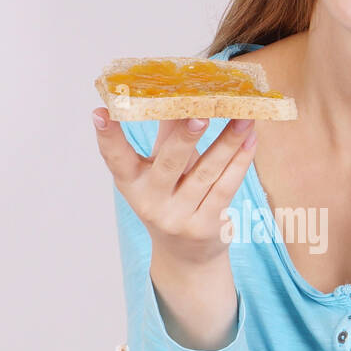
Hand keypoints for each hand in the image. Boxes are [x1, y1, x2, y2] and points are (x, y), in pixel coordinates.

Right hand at [92, 110, 257, 268]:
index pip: (115, 159)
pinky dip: (240, 161)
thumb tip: (179, 92)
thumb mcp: (157, 173)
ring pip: (206, 174)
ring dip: (227, 143)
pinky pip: (226, 188)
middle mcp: (151, 203)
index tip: (100, 111)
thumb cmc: (170, 200)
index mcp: (132, 185)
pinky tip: (250, 139)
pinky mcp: (207, 226)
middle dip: (185, 137)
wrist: (186, 257)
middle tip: (200, 112)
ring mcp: (180, 218)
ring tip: (244, 116)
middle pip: (168, 164)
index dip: (107, 136)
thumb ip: (166, 136)